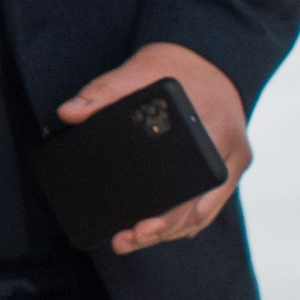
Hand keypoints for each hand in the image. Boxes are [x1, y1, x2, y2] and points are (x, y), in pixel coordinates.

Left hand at [56, 40, 249, 254]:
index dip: (170, 216)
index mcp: (216, 131)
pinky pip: (205, 204)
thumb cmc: (179, 65)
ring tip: (130, 241)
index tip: (140, 227)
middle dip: (162, 232)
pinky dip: (181, 221)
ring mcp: (231, 164)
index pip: (196, 187)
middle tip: (125, 241)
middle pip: (199, 209)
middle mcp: (230, 154)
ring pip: (202, 213)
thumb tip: (69, 113)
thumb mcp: (142, 67)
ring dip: (169, 232)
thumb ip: (105, 88)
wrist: (213, 58)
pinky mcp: (224, 169)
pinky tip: (154, 232)